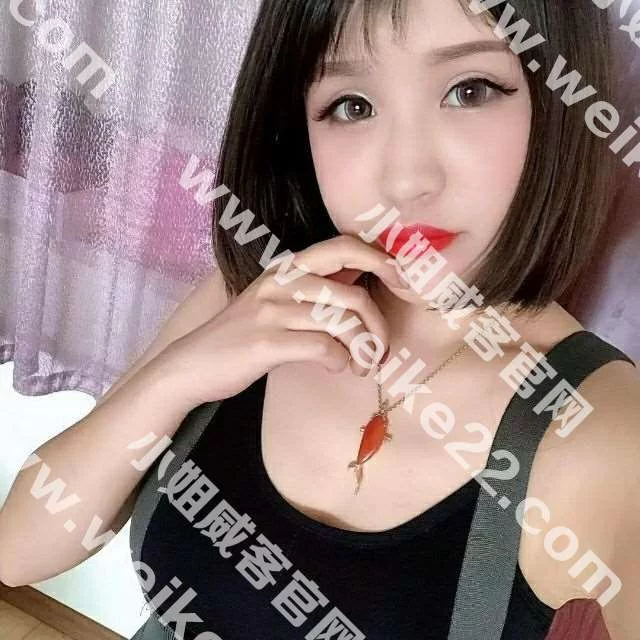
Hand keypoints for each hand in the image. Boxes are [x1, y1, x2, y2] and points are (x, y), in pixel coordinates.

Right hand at [153, 234, 409, 407]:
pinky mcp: (266, 342)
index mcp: (288, 268)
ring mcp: (272, 311)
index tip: (404, 283)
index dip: (381, 260)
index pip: (343, 246)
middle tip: (378, 350)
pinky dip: (339, 361)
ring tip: (359, 365)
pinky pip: (323, 347)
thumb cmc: (244, 335)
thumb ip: (316, 290)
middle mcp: (281, 282)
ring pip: (342, 322)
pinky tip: (336, 367)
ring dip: (361, 350)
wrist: (192, 365)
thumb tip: (362, 281)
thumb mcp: (278, 302)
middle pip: (353, 293)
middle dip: (377, 326)